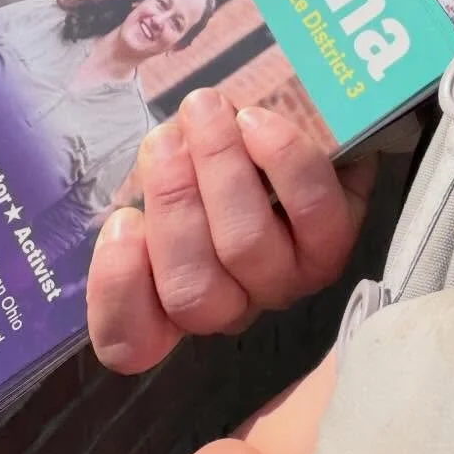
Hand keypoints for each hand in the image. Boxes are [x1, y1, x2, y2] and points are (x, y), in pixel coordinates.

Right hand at [88, 89, 375, 373]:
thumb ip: (152, 173)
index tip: (121, 221)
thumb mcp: (173, 165)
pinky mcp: (334, 240)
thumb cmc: (221, 155)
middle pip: (191, 288)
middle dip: (172, 201)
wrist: (307, 132)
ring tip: (206, 111)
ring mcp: (287, 279)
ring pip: (245, 245)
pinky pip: (314, 212)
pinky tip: (257, 123)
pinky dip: (283, 162)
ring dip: (221, 168)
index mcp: (175, 298)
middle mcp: (232, 304)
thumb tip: (152, 148)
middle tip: (166, 135)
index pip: (131, 342)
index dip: (119, 291)